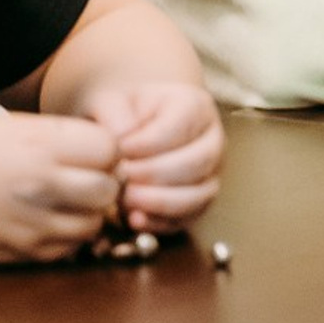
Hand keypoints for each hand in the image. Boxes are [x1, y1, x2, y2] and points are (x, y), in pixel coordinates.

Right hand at [0, 113, 119, 264]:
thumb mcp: (4, 127)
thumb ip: (52, 137)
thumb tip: (96, 148)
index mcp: (37, 143)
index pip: (109, 149)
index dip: (107, 151)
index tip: (92, 152)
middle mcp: (38, 183)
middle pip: (108, 190)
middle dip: (105, 185)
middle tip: (86, 180)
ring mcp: (26, 222)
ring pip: (90, 226)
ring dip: (88, 216)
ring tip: (66, 204)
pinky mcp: (12, 252)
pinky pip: (62, 252)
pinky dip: (65, 241)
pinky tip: (46, 225)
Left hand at [79, 82, 224, 233]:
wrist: (131, 127)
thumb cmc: (123, 113)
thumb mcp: (111, 100)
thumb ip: (113, 112)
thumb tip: (122, 140)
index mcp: (196, 105)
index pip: (179, 128)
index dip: (146, 144)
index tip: (118, 151)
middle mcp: (212, 139)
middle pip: (197, 162)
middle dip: (154, 175)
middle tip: (121, 177)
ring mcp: (211, 172)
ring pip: (200, 194)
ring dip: (160, 202)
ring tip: (126, 199)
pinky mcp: (199, 201)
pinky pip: (189, 218)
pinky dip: (161, 222)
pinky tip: (133, 218)